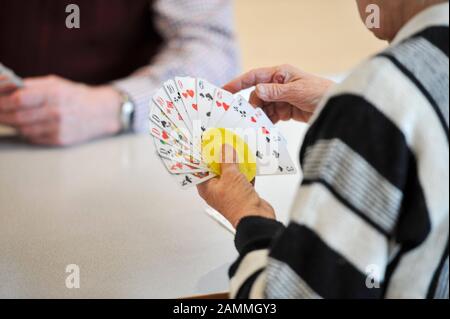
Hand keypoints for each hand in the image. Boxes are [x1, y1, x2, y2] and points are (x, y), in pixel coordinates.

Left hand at [0, 75, 122, 145]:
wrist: (101, 113)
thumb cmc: (75, 96)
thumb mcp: (55, 84)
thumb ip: (31, 86)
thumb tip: (4, 90)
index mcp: (54, 93)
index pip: (18, 99)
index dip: (1, 101)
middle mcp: (56, 112)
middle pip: (17, 116)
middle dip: (1, 115)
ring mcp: (58, 128)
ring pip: (22, 129)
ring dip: (12, 124)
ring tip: (9, 118)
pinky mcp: (60, 140)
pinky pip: (33, 138)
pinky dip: (25, 132)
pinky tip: (26, 126)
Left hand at [197, 146, 274, 228]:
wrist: (256, 218)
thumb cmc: (238, 204)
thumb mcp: (230, 175)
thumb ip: (226, 160)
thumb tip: (223, 149)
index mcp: (206, 187)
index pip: (202, 167)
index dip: (205, 155)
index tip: (210, 143)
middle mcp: (216, 190)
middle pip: (217, 169)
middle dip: (223, 156)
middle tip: (226, 143)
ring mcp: (230, 191)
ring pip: (231, 172)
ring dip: (236, 162)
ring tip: (239, 149)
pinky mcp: (242, 193)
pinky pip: (242, 178)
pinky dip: (246, 170)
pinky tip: (250, 161)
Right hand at [224, 65, 334, 122]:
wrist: (338, 108)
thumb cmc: (321, 92)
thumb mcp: (298, 91)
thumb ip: (276, 91)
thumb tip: (256, 90)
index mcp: (280, 74)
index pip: (254, 77)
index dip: (238, 83)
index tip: (224, 91)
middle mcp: (278, 85)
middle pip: (257, 95)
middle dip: (252, 107)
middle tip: (246, 119)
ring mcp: (281, 98)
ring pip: (262, 108)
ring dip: (259, 117)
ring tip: (256, 127)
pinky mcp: (285, 111)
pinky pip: (270, 116)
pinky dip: (267, 122)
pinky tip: (264, 129)